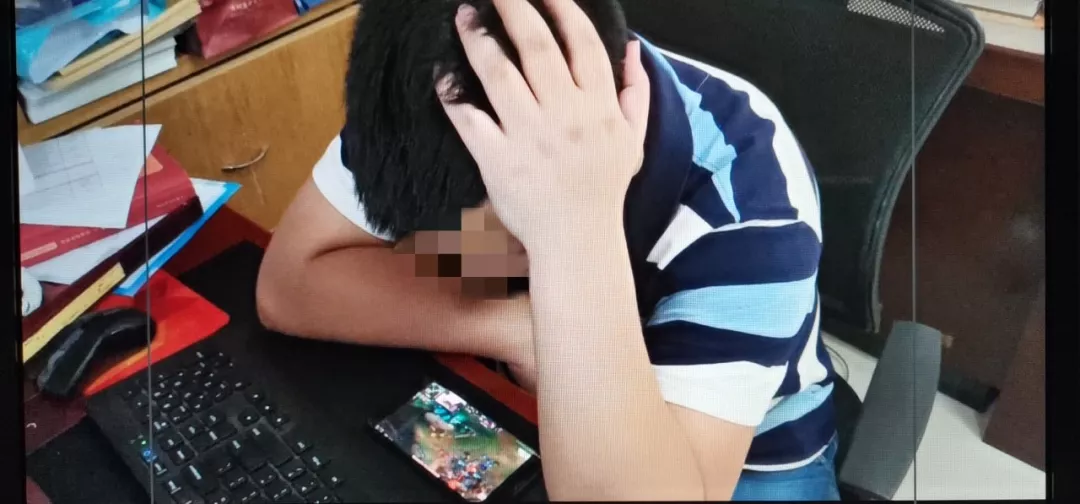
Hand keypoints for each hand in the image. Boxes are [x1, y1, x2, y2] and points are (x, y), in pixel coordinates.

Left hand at [439, 0, 649, 253]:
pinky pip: (471, 120)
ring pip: (501, 75)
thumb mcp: (633, 141)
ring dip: (480, 40)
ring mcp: (529, 136)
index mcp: (598, 107)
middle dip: (516, 9)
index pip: (583, 45)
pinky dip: (453, 95)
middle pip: (538, 48)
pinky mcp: (498, 160)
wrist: (578, 240)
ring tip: (464, 15)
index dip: (565, 10)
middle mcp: (565, 115)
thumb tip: (633, 49)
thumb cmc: (603, 189)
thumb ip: (636, 93)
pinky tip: (441, 73)